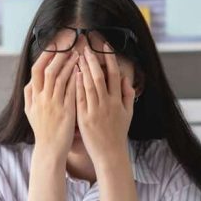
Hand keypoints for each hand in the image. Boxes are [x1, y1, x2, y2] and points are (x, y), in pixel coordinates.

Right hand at [24, 44, 79, 160]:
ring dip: (70, 64)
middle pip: (49, 70)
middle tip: (69, 45)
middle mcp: (42, 99)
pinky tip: (82, 71)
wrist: (49, 150)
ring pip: (61, 78)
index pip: (36, 70)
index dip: (45, 56)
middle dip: (59, 55)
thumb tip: (30, 82)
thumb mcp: (29, 113)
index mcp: (33, 97)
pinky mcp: (66, 112)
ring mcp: (54, 105)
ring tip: (78, 54)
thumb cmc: (42, 131)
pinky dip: (76, 79)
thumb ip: (29, 96)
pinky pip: (71, 91)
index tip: (54, 46)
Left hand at [76, 43, 135, 164]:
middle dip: (93, 60)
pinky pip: (79, 98)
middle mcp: (107, 104)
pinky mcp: (84, 118)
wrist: (110, 154)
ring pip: (88, 85)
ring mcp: (94, 111)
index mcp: (118, 101)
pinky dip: (76, 85)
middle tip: (86, 47)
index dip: (109, 58)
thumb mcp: (128, 115)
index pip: (114, 75)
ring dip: (82, 69)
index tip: (104, 46)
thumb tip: (126, 79)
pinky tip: (72, 75)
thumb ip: (128, 96)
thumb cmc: (118, 134)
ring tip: (77, 56)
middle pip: (99, 77)